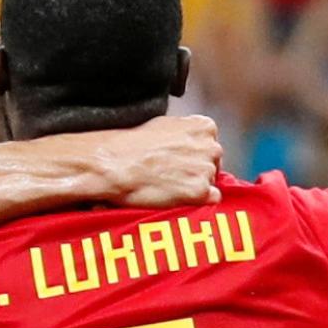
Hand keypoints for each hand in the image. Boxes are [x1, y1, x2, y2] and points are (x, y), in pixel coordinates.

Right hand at [107, 115, 222, 207]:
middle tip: (171, 177)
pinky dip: (197, 202)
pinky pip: (211, 200)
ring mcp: (206, 170)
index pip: (210, 146)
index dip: (194, 157)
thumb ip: (185, 133)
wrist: (114, 164)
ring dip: (194, 186)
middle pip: (213, 165)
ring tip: (169, 186)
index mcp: (204, 127)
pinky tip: (176, 197)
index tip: (178, 163)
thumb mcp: (164, 125)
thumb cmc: (131, 145)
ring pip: (211, 183)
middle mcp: (211, 146)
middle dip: (197, 171)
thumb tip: (188, 143)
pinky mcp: (199, 192)